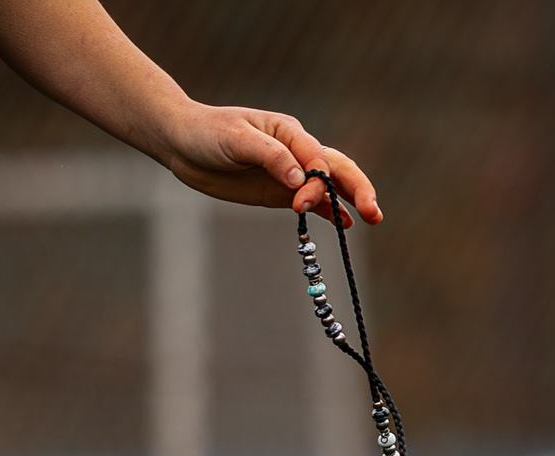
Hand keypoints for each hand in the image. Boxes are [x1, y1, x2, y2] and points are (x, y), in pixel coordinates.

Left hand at [155, 103, 382, 225]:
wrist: (181, 143)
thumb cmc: (206, 132)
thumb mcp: (234, 138)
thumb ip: (270, 156)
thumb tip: (300, 180)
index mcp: (289, 132)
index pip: (317, 158)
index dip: (317, 181)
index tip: (298, 200)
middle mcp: (297, 151)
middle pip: (338, 169)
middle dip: (357, 189)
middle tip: (372, 212)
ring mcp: (291, 173)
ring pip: (332, 186)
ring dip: (352, 200)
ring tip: (372, 218)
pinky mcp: (282, 191)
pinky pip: (315, 202)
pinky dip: (332, 211)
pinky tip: (347, 224)